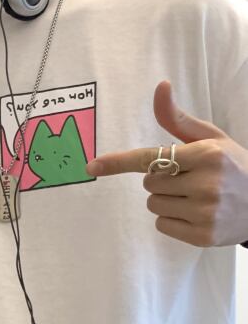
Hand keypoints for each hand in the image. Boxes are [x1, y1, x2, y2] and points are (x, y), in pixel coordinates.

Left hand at [87, 80, 247, 246]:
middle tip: (192, 180)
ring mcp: (205, 212)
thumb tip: (159, 87)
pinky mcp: (202, 236)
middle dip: (163, 180)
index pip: (152, 158)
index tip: (92, 167)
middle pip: (149, 184)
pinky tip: (197, 214)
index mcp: (207, 154)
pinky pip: (162, 225)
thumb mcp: (210, 138)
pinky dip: (172, 221)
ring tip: (196, 197)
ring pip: (154, 205)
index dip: (119, 162)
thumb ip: (178, 119)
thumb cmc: (232, 165)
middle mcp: (206, 183)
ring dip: (167, 201)